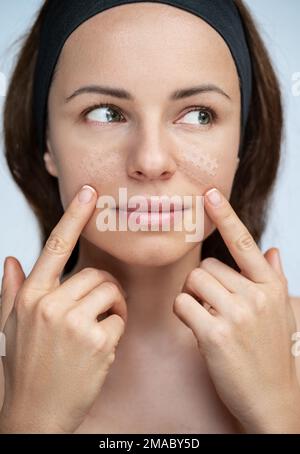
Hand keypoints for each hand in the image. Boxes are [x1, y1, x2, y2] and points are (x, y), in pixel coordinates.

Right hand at [0, 185, 126, 433]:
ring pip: (111, 292)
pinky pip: (119, 319)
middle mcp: (50, 303)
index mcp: (31, 295)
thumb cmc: (25, 366)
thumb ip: (12, 290)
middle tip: (94, 315)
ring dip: (111, 309)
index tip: (89, 193)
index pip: (55, 246)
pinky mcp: (96, 340)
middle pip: (97, 275)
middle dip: (103, 292)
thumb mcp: (11, 325)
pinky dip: (115, 331)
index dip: (74, 216)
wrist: (34, 413)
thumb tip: (12, 259)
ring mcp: (73, 322)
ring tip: (95, 331)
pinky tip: (99, 349)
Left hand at [173, 187, 299, 433]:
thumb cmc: (272, 352)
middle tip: (214, 308)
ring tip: (208, 319)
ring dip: (192, 298)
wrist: (274, 398)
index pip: (244, 244)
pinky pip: (182, 304)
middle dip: (203, 285)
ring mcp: (237, 314)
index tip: (211, 193)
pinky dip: (184, 314)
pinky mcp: (215, 333)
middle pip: (207, 267)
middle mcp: (256, 295)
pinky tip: (198, 330)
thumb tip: (273, 251)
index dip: (226, 216)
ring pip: (192, 283)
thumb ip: (274, 279)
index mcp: (271, 286)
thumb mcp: (281, 312)